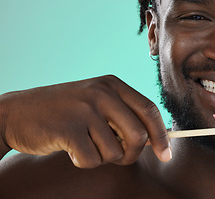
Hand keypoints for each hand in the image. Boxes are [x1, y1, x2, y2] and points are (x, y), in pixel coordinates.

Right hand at [0, 75, 170, 167]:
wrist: (17, 112)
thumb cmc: (65, 112)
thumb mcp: (96, 102)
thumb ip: (124, 115)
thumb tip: (156, 139)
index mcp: (113, 84)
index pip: (150, 109)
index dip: (161, 135)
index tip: (165, 154)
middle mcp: (101, 93)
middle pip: (138, 135)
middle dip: (133, 154)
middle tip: (119, 157)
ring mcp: (84, 110)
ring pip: (115, 152)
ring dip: (103, 157)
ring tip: (85, 145)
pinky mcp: (68, 129)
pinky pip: (92, 160)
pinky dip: (84, 162)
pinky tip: (71, 149)